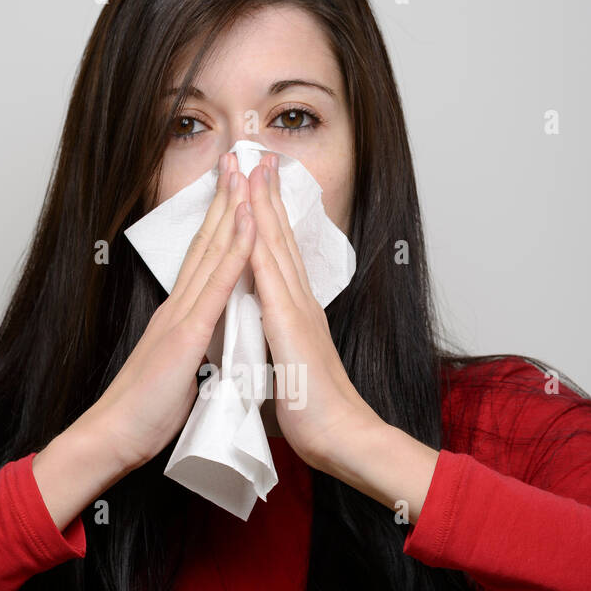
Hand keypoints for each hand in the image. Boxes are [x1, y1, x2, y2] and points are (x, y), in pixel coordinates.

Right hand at [33, 152, 252, 527]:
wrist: (115, 435)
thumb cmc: (144, 412)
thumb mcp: (179, 371)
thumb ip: (195, 348)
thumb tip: (210, 341)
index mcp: (181, 314)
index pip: (207, 257)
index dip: (225, 221)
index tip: (241, 189)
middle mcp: (180, 304)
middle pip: (209, 241)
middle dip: (229, 198)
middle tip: (244, 158)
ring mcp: (181, 315)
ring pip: (212, 252)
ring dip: (233, 211)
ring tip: (248, 173)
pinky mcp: (185, 334)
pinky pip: (215, 287)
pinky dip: (234, 254)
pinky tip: (249, 226)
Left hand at [239, 153, 381, 472]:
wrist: (342, 435)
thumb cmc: (317, 413)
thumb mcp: (291, 368)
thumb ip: (279, 348)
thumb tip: (270, 345)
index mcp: (296, 312)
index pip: (277, 254)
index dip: (265, 218)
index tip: (255, 185)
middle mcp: (299, 301)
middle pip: (279, 237)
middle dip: (265, 194)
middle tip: (256, 154)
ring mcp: (297, 308)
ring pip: (275, 244)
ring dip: (260, 204)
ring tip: (250, 166)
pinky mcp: (290, 323)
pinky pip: (270, 275)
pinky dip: (259, 242)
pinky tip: (248, 217)